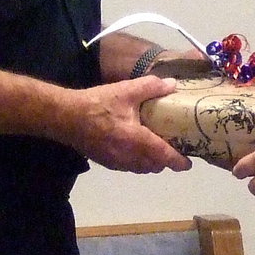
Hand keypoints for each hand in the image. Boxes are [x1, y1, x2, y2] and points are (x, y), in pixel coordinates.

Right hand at [67, 75, 191, 172]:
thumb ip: (151, 87)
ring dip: (151, 163)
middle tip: (173, 149)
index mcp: (136, 140)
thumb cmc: (98, 104)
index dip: (178, 161)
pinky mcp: (106, 162)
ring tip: (156, 150)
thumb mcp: (126, 90)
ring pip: (141, 169)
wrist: (66, 117)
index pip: (163, 155)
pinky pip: (128, 167)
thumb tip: (172, 85)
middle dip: (165, 161)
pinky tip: (134, 149)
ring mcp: (116, 162)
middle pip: (154, 166)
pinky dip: (136, 162)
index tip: (188, 163)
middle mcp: (128, 156)